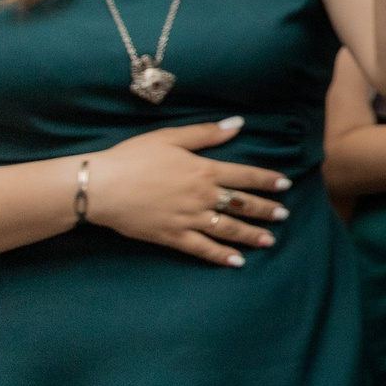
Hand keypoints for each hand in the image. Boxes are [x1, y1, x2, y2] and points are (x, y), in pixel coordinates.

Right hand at [85, 116, 292, 267]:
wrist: (101, 187)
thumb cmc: (133, 157)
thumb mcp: (171, 137)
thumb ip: (206, 133)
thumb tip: (238, 123)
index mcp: (204, 170)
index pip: (245, 176)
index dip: (266, 181)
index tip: (284, 185)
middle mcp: (202, 196)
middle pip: (241, 204)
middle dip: (265, 210)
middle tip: (284, 215)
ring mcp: (189, 218)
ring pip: (228, 228)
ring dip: (251, 234)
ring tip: (270, 240)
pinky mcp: (172, 236)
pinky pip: (202, 248)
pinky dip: (221, 256)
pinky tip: (237, 262)